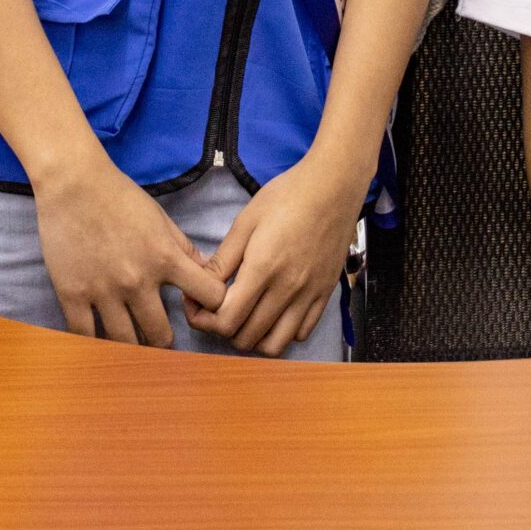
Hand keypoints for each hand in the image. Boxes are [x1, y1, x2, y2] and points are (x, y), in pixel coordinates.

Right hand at [34, 153, 228, 345]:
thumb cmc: (120, 197)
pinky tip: (100, 341)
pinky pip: (85, 336)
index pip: (209, 297)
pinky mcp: (72, 296)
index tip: (201, 308)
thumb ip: (184, 248)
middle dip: (165, 340)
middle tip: (161, 339)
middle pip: (161, 335)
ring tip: (133, 345)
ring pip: (125, 343)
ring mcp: (103, 292)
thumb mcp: (161, 219)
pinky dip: (94, 343)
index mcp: (165, 258)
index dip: (211, 305)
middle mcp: (137, 281)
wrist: (73, 184)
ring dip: (132, 348)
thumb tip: (205, 271)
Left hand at [183, 154, 362, 357]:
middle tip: (216, 310)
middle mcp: (287, 288)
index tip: (196, 306)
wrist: (334, 185)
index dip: (203, 320)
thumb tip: (200, 287)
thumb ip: (223, 259)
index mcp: (263, 268)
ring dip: (253, 338)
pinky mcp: (325, 293)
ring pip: (275, 344)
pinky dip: (283, 333)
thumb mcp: (246, 221)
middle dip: (222, 330)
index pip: (227, 321)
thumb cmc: (287, 195)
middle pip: (246, 337)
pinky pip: (302, 333)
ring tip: (245, 318)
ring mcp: (309, 294)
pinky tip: (273, 313)